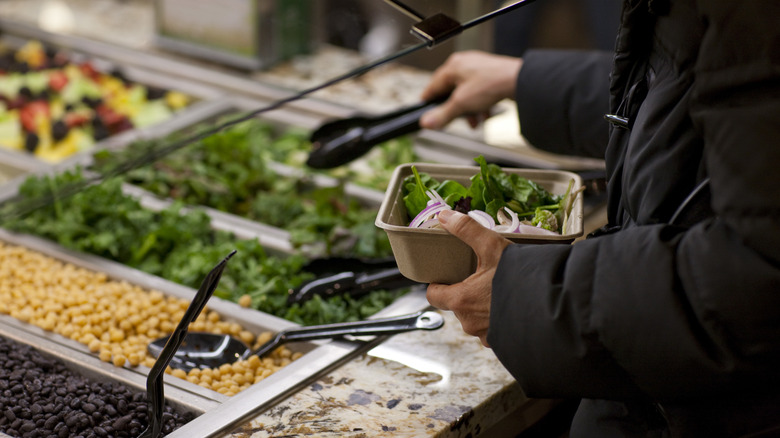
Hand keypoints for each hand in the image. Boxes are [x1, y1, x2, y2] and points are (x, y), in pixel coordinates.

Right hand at [420, 51, 522, 129]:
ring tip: (474, 122)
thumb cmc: (492, 83)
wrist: (519, 81)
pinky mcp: (490, 75)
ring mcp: (478, 69)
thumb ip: (443, 114)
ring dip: (468, 111)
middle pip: (450, 92)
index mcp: (453, 66)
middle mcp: (464, 64)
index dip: (428, 102)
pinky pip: (478, 93)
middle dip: (455, 110)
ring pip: (465, 94)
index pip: (433, 86)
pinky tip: (484, 115)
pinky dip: (479, 105)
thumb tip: (426, 122)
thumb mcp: (462, 103)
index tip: (426, 114)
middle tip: (455, 121)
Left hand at [426, 209, 511, 346]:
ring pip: (476, 319)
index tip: (448, 276)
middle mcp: (470, 322)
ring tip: (500, 292)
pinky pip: (494, 331)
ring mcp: (486, 336)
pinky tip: (512, 307)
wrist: (553, 306)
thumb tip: (444, 215)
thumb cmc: (520, 277)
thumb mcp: (493, 247)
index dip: (438, 284)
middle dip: (467, 293)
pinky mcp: (503, 344)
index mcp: (461, 300)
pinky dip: (500, 320)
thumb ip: (467, 230)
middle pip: (458, 306)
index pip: (434, 295)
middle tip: (482, 279)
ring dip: (484, 308)